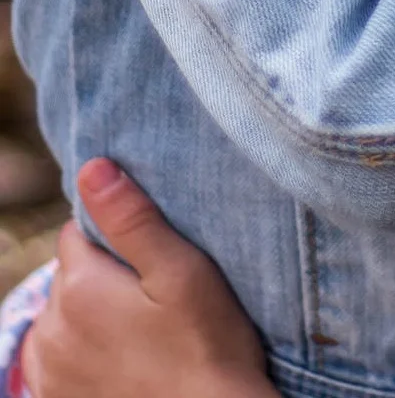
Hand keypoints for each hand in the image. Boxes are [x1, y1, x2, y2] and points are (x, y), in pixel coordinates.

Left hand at [21, 160, 274, 397]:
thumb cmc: (205, 344)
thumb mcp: (181, 271)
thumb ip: (133, 219)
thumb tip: (92, 167)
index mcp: (79, 286)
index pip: (79, 230)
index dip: (117, 232)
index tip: (154, 252)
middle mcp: (48, 327)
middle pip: (70, 273)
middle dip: (104, 272)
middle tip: (155, 290)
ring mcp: (46, 369)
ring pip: (61, 314)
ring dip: (90, 312)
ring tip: (142, 327)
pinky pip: (57, 355)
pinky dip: (82, 349)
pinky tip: (122, 356)